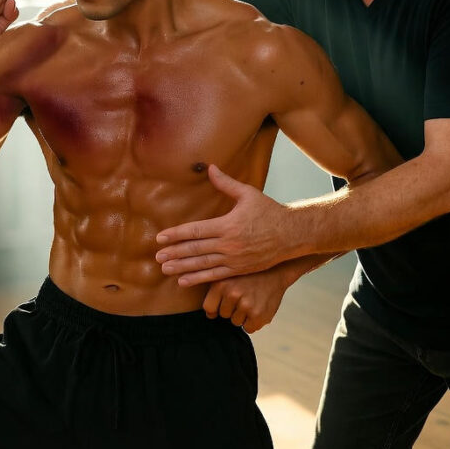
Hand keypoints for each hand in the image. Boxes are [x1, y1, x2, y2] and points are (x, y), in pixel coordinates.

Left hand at [156, 164, 296, 283]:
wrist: (292, 235)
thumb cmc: (270, 212)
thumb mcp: (248, 194)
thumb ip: (226, 183)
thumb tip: (210, 167)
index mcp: (227, 225)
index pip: (195, 230)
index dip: (176, 234)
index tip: (160, 238)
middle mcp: (228, 244)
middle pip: (195, 249)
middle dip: (174, 253)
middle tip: (157, 257)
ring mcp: (234, 259)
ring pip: (202, 265)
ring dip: (181, 267)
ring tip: (165, 269)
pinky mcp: (240, 270)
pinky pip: (215, 276)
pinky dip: (198, 279)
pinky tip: (183, 281)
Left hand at [203, 266, 290, 333]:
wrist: (276, 271)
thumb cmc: (246, 275)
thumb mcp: (226, 275)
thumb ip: (213, 291)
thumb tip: (208, 315)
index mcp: (221, 284)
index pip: (209, 309)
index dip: (216, 307)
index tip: (225, 300)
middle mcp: (232, 294)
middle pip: (223, 315)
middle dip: (231, 309)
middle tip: (243, 295)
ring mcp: (246, 305)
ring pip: (236, 322)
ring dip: (242, 315)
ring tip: (251, 299)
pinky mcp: (259, 315)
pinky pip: (249, 328)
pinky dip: (253, 322)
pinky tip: (258, 307)